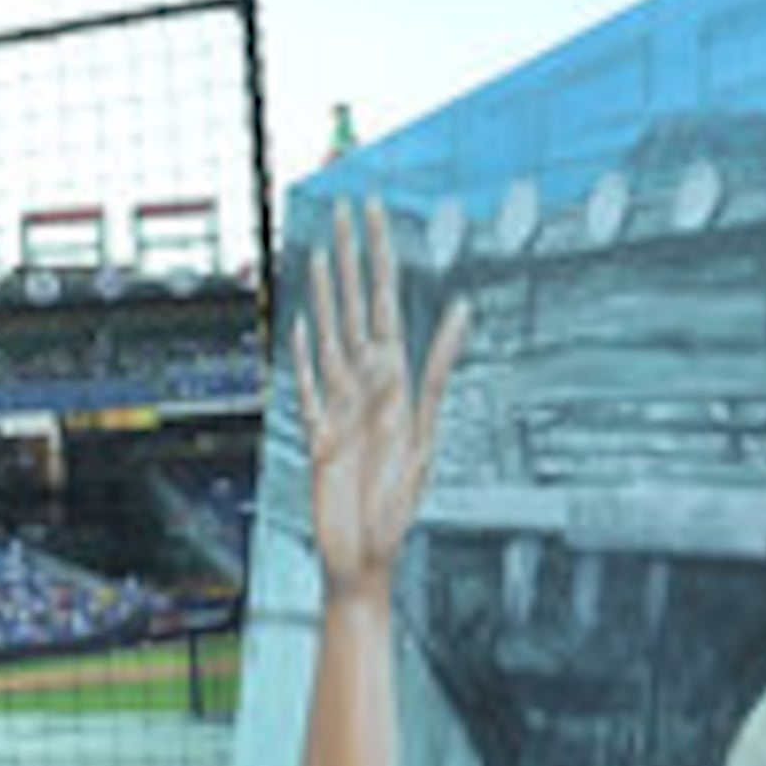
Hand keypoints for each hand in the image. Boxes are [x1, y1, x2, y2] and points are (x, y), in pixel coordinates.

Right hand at [295, 200, 467, 603]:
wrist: (364, 557)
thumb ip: (435, 370)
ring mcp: (340, 405)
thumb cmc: (399, 508)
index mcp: (396, 378)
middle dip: (352, 256)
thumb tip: (462, 311)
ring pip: (330, 333)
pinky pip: (306, 382)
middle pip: (356, 305)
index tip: (371, 210)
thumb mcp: (424, 435)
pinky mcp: (317, 431)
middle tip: (345, 209)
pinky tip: (304, 322)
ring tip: (325, 251)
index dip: (377, 253)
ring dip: (327, 292)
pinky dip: (303, 352)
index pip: (384, 300)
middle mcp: (368, 384)